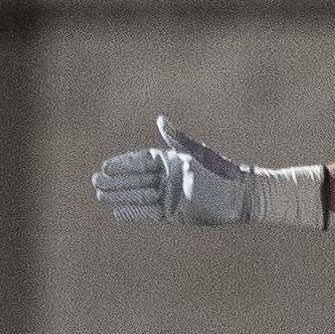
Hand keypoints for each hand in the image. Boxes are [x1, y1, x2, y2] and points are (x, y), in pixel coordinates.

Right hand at [93, 118, 254, 224]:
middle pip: (135, 179)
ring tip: (100, 196)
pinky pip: (148, 214)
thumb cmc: (222, 170)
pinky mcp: (173, 213)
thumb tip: (160, 119)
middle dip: (115, 181)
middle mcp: (166, 178)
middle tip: (95, 182)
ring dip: (120, 196)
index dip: (123, 164)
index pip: (140, 161)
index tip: (106, 166)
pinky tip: (117, 213)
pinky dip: (134, 213)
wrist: (239, 196)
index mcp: (170, 161)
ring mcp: (168, 196)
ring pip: (138, 196)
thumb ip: (178, 138)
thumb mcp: (197, 153)